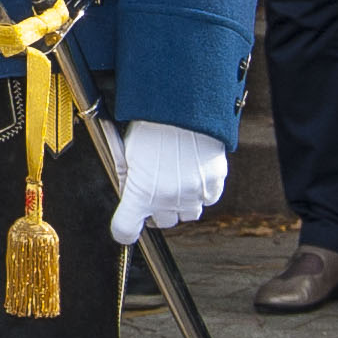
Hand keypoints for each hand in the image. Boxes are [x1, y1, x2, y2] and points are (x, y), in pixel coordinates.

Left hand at [108, 120, 228, 241]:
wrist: (185, 107)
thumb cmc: (152, 125)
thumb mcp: (127, 151)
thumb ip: (128, 179)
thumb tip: (128, 193)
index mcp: (139, 192)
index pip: (125, 230)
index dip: (124, 229)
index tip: (125, 224)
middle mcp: (166, 199)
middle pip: (160, 223)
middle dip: (154, 210)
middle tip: (153, 190)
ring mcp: (192, 194)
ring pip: (186, 215)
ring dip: (178, 204)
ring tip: (175, 178)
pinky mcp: (213, 185)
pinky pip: (206, 200)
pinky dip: (200, 192)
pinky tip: (192, 172)